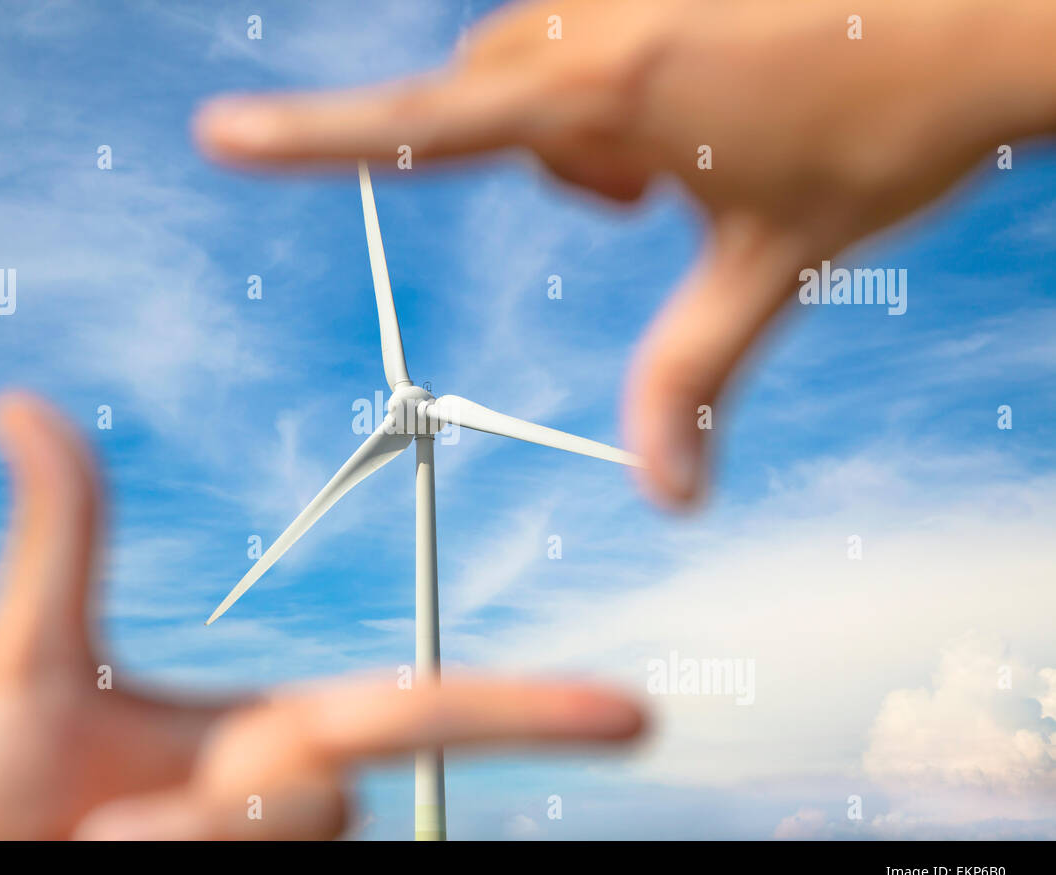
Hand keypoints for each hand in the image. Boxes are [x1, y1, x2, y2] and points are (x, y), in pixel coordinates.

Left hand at [0, 393, 644, 839]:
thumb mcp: (26, 661)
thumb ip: (58, 539)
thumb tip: (19, 403)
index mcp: (272, 736)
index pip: (419, 713)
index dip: (529, 710)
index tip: (635, 714)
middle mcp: (289, 807)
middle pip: (327, 799)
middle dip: (221, 809)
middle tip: (111, 821)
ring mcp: (277, 867)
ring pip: (283, 838)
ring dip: (169, 840)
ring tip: (101, 843)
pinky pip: (233, 870)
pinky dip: (161, 857)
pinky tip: (114, 859)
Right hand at [194, 0, 1055, 507]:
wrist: (1000, 9)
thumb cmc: (891, 129)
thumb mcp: (775, 264)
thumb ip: (695, 380)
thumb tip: (670, 502)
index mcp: (605, 94)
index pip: (422, 124)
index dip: (309, 140)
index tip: (219, 134)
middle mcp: (594, 18)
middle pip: (479, 96)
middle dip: (542, 162)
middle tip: (651, 192)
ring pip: (529, 53)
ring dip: (579, 111)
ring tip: (694, 129)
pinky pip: (577, 10)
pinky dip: (611, 57)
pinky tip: (709, 72)